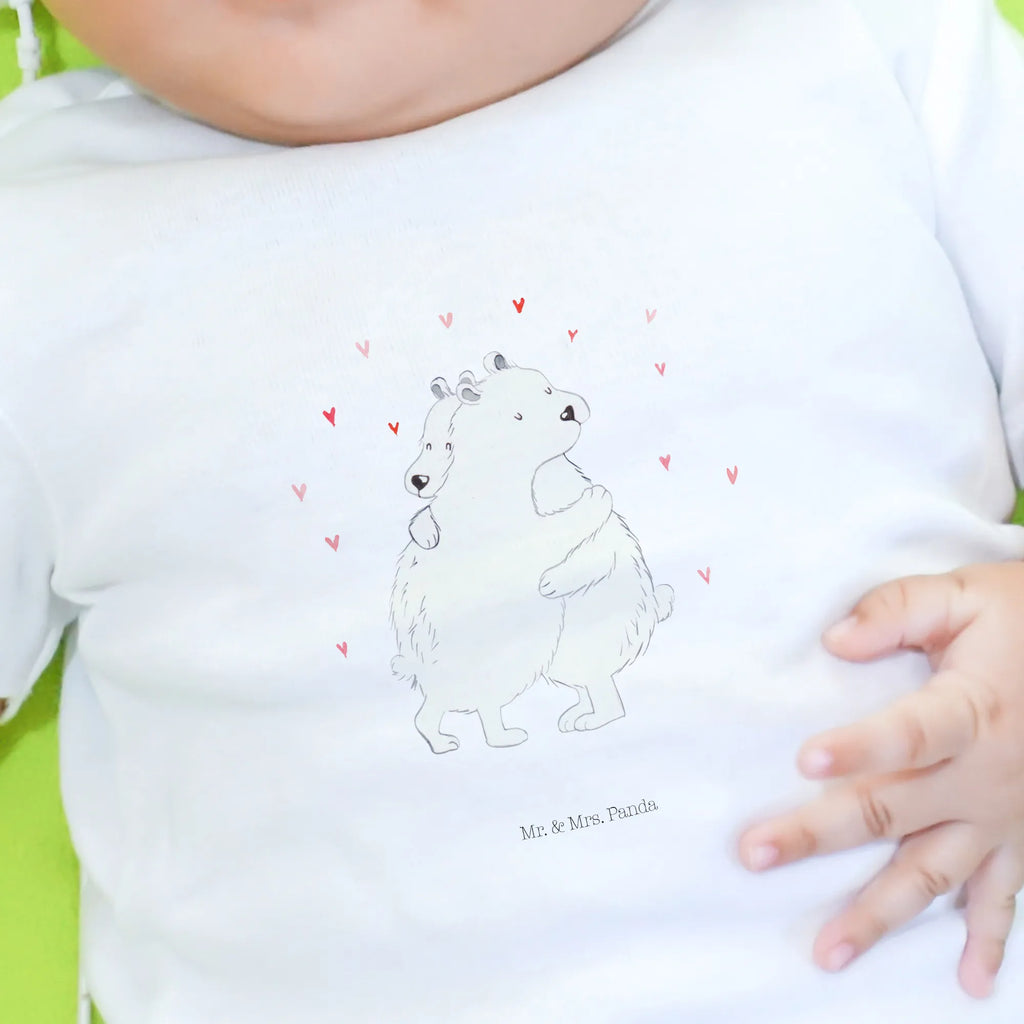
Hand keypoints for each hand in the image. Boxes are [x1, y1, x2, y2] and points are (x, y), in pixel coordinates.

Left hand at [737, 562, 1023, 998]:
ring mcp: (1002, 814)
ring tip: (829, 951)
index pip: (909, 734)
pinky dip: (987, 940)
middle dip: (819, 834)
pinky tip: (968, 983)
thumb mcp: (965, 595)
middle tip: (756, 854)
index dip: (860, 747)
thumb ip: (898, 610)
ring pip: (935, 873)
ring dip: (880, 914)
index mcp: (971, 710)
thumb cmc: (1021, 617)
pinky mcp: (1019, 835)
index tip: (806, 760)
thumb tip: (835, 640)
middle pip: (894, 810)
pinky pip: (1004, 896)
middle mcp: (985, 774)